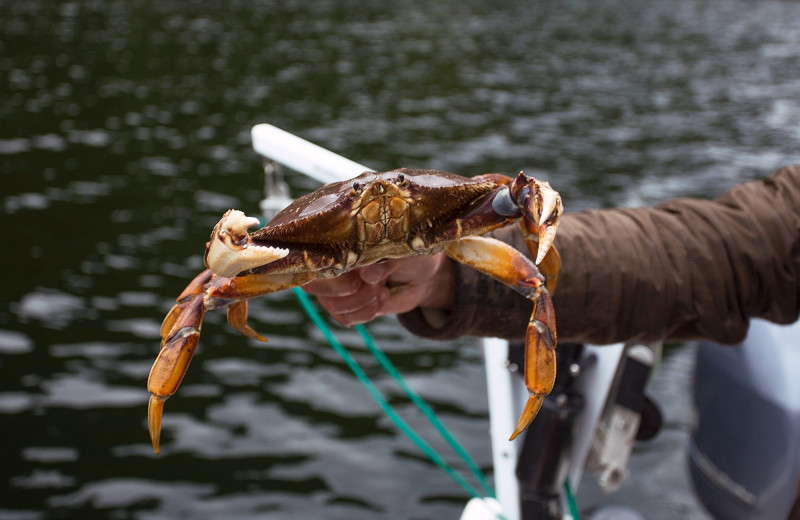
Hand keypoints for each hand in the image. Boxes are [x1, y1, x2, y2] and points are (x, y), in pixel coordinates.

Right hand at [303, 254, 454, 325]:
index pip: (312, 254)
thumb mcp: (403, 248)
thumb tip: (366, 272)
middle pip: (312, 284)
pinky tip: (382, 298)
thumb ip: (384, 258)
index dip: (327, 268)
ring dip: (361, 301)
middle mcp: (331, 261)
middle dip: (345, 288)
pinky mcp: (348, 304)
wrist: (425, 274)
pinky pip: (344, 318)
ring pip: (331, 304)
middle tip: (374, 282)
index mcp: (339, 238)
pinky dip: (365, 313)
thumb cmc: (411, 250)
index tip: (354, 271)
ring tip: (382, 289)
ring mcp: (336, 285)